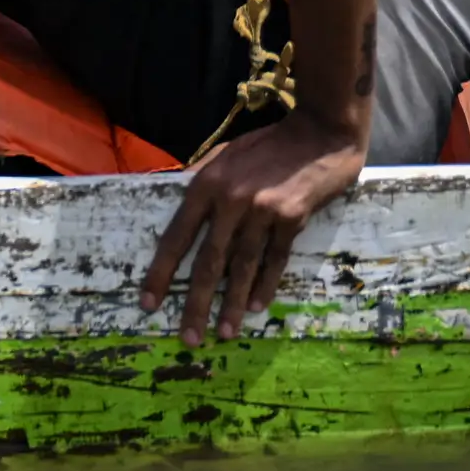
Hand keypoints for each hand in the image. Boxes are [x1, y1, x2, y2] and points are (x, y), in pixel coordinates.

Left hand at [140, 110, 362, 345]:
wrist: (320, 132)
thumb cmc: (269, 145)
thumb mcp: (226, 155)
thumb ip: (202, 183)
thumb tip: (177, 210)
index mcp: (206, 184)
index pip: (176, 237)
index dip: (161, 272)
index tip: (148, 303)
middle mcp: (231, 200)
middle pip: (208, 261)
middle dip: (195, 303)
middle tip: (188, 338)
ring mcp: (263, 210)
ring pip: (242, 267)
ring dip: (232, 304)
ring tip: (223, 332)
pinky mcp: (293, 218)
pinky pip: (275, 260)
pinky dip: (265, 285)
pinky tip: (255, 307)